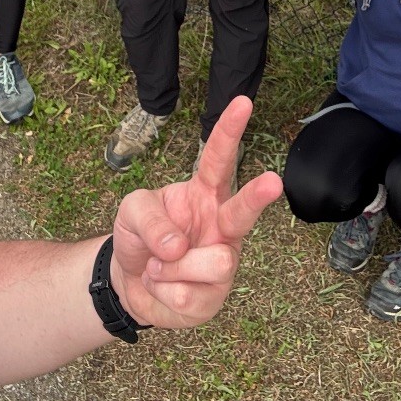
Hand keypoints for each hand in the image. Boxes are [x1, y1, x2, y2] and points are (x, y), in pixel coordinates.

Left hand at [108, 96, 282, 330]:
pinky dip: (162, 292)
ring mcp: (222, 263)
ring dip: (171, 269)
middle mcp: (221, 225)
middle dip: (257, 196)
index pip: (219, 158)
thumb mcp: (130, 212)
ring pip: (213, 263)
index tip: (243, 102)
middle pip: (244, 211)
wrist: (128, 283)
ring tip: (160, 267)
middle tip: (273, 181)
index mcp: (204, 194)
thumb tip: (178, 246)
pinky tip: (163, 287)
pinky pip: (186, 296)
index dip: (229, 130)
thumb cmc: (140, 236)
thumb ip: (149, 218)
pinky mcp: (213, 299)